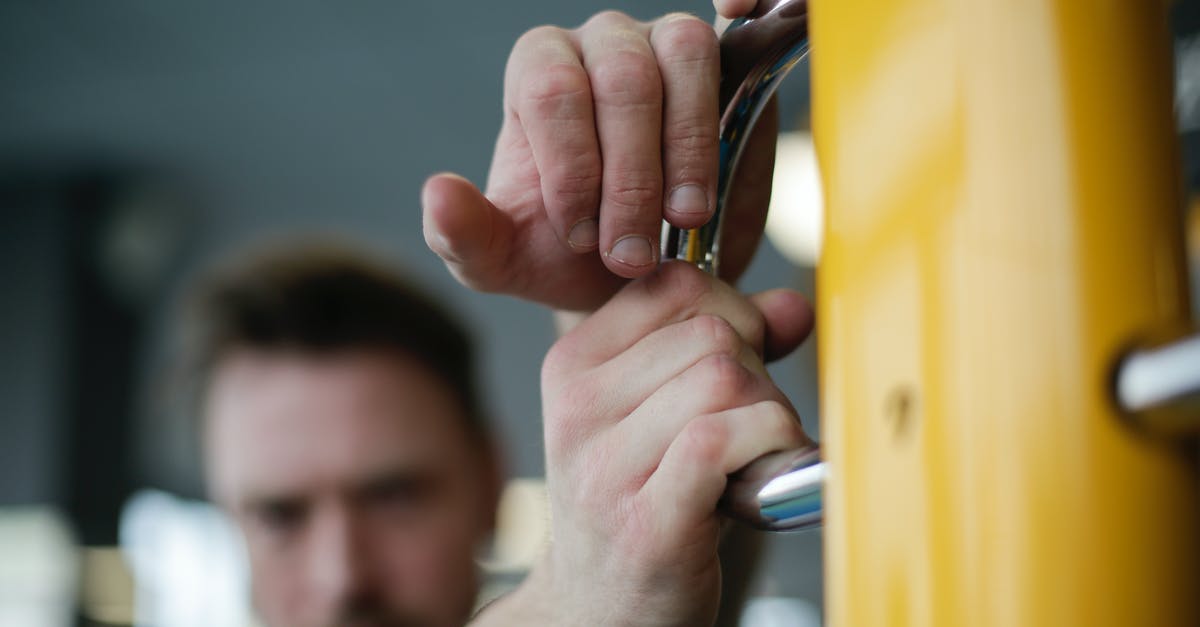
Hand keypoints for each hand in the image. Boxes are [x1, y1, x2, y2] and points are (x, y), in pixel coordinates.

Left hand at [422, 6, 777, 311]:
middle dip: (629, 177)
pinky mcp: (729, 67)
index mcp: (538, 72)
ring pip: (683, 60)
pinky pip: (737, 56)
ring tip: (684, 222)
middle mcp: (601, 43)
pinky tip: (721, 177)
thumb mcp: (505, 262)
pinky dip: (734, 100)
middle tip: (632, 255)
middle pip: (620, 78)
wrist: (642, 275)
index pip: (552, 91)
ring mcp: (668, 45)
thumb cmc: (567, 255)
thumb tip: (438, 192)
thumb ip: (463, 235)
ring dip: (686, 149)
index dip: (572, 167)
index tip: (583, 239)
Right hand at [474, 262, 813, 624]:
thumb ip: (726, 350)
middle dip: (758, 372)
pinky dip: (766, 450)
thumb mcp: (664, 412)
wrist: (601, 610)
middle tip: (749, 424)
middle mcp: (580, 409)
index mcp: (574, 366)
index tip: (740, 359)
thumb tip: (793, 305)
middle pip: (713, 333)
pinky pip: (724, 439)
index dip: (733, 311)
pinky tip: (758, 480)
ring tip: (753, 457)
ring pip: (725, 380)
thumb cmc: (640, 503)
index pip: (674, 284)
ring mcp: (607, 466)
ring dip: (768, 417)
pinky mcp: (648, 520)